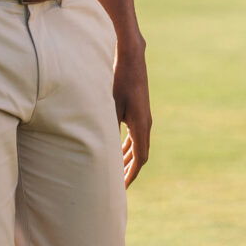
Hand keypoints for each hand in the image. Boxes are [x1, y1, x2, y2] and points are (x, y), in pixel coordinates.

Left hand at [113, 41, 152, 185]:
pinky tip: (117, 149)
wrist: (131, 57)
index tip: (122, 188)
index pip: (140, 158)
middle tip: (118, 186)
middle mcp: (146, 124)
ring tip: (117, 172)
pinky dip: (127, 146)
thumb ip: (107, 128)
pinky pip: (135, 135)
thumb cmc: (119, 79)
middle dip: (129, 170)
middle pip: (140, 155)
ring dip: (128, 159)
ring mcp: (143, 117)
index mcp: (142, 125)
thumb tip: (100, 148)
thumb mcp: (110, 105)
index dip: (131, 174)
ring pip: (138, 145)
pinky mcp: (138, 111)